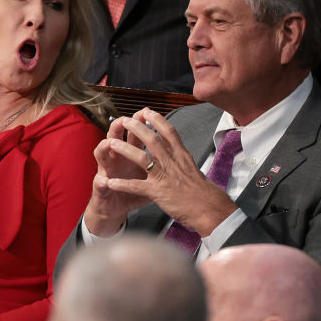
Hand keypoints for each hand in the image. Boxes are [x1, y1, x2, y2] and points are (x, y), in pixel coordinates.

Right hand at [84, 111, 154, 235]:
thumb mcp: (148, 177)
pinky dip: (102, 181)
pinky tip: (105, 180)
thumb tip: (175, 155)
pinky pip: (100, 183)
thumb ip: (157, 165)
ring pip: (101, 155)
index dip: (139, 123)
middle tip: (124, 120)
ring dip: (104, 148)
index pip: (133, 134)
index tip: (146, 112)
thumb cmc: (132, 192)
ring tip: (108, 143)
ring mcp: (106, 170)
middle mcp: (116, 159)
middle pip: (115, 137)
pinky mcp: (100, 187)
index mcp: (130, 155)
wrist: (115, 209)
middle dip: (118, 127)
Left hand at [103, 108, 237, 234]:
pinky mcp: (158, 192)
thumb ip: (182, 158)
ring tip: (111, 143)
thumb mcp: (193, 168)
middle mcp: (172, 162)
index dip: (157, 119)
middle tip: (125, 120)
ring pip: (142, 158)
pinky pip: (137, 186)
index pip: (169, 131)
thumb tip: (176, 149)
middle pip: (152, 139)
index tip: (147, 111)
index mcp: (181, 156)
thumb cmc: (203, 192)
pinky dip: (122, 184)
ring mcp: (164, 176)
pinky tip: (110, 182)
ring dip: (125, 149)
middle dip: (137, 128)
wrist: (210, 209)